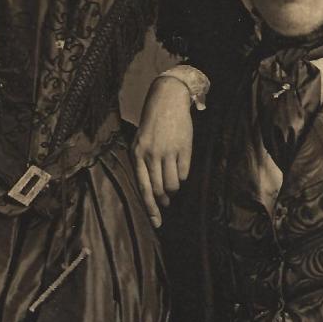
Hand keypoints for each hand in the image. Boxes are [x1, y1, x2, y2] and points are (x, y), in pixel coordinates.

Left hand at [133, 75, 194, 226]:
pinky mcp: (183, 148)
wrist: (167, 99)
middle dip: (164, 199)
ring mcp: (168, 151)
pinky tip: (180, 166)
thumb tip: (154, 192)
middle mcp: (151, 154)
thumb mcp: (140, 142)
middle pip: (159, 189)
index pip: (144, 188)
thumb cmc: (152, 124)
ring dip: (174, 188)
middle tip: (167, 201)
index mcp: (137, 155)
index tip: (156, 222)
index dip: (150, 208)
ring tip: (173, 181)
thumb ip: (143, 164)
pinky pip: (185, 172)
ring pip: (173, 184)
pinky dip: (183, 175)